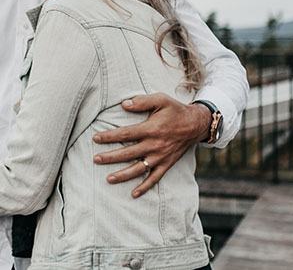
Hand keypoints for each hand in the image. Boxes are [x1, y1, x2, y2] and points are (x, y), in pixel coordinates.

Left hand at [91, 93, 211, 197]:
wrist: (196, 124)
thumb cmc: (175, 110)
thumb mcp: (161, 99)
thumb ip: (142, 101)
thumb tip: (124, 104)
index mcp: (151, 129)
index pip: (125, 134)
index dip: (109, 136)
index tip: (95, 138)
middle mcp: (155, 145)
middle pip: (128, 153)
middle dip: (110, 157)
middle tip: (95, 159)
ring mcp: (160, 157)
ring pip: (139, 168)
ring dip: (123, 175)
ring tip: (108, 179)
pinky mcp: (167, 164)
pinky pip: (155, 178)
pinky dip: (145, 187)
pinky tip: (134, 194)